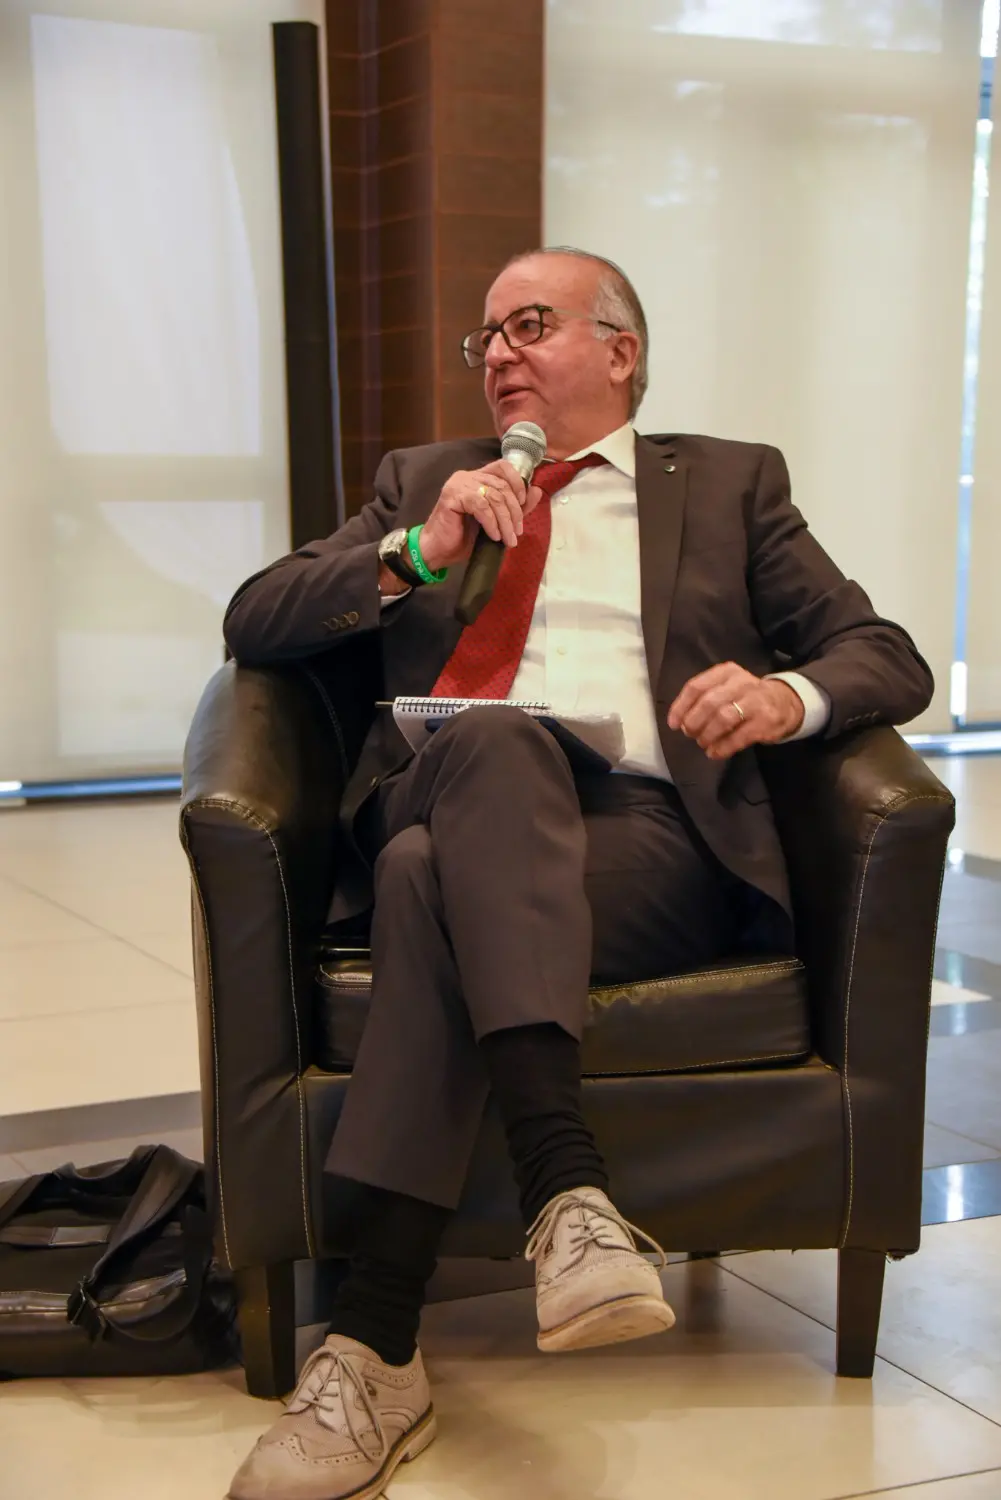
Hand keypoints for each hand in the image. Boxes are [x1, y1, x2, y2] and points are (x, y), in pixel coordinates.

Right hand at [419, 461, 544, 572]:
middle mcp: (467, 476)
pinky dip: (491, 522)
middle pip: (501, 485)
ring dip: (505, 520)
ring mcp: (458, 484)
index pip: (503, 467)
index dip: (517, 482)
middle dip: (514, 511)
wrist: (439, 551)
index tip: (522, 503)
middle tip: (516, 532)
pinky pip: (481, 506)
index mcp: (478, 477)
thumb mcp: (497, 521)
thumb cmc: (464, 537)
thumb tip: (536, 491)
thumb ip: (515, 506)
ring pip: (494, 497)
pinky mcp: (452, 496)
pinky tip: (494, 536)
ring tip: (508, 539)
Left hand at [667, 663, 803, 759]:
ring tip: (703, 743)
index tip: (673, 724)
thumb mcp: (726, 688)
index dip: (681, 707)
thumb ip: (704, 698)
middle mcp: (742, 682)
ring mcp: (756, 700)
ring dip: (708, 735)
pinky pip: (739, 736)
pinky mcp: (766, 720)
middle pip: (709, 703)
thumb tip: (679, 721)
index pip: (697, 686)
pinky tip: (715, 752)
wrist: (786, 702)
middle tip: (690, 734)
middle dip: (694, 722)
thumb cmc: (746, 697)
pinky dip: (723, 747)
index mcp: (727, 672)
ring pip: (723, 718)